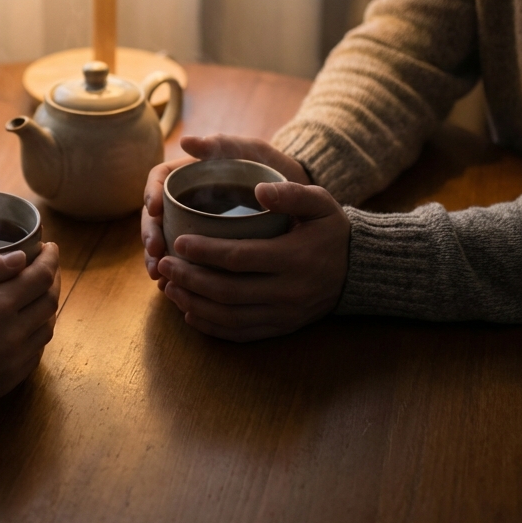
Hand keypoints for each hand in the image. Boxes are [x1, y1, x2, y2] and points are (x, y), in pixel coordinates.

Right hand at [0, 243, 59, 418]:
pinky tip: (26, 325)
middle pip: (50, 301)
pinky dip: (38, 332)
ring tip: (37, 292)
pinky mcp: (8, 381)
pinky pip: (36, 352)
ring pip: (48, 327)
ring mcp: (13, 361)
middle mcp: (13, 334)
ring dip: (48, 306)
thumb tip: (19, 258)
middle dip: (52, 278)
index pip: (41, 276)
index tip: (49, 246)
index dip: (50, 258)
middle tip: (45, 265)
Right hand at [142, 135, 309, 281]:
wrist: (303, 203)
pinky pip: (185, 263)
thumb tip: (186, 141)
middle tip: (156, 251)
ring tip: (159, 278)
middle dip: (151, 234)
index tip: (155, 209)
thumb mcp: (253, 152)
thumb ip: (225, 144)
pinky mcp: (207, 250)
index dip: (151, 193)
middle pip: (157, 216)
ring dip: (158, 260)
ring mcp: (196, 226)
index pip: (160, 180)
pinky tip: (175, 291)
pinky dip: (178, 277)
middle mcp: (189, 200)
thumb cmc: (275, 170)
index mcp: (192, 174)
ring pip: (166, 242)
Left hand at [156, 181, 347, 340]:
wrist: (357, 270)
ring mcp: (284, 314)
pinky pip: (240, 333)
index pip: (240, 258)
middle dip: (190, 279)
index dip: (205, 252)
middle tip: (164, 263)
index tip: (179, 242)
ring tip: (169, 286)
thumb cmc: (331, 230)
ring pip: (229, 316)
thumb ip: (290, 193)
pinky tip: (189, 313)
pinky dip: (211, 327)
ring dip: (194, 304)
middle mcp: (288, 291)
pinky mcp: (281, 328)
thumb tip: (258, 189)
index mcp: (294, 258)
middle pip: (228, 291)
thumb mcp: (320, 203)